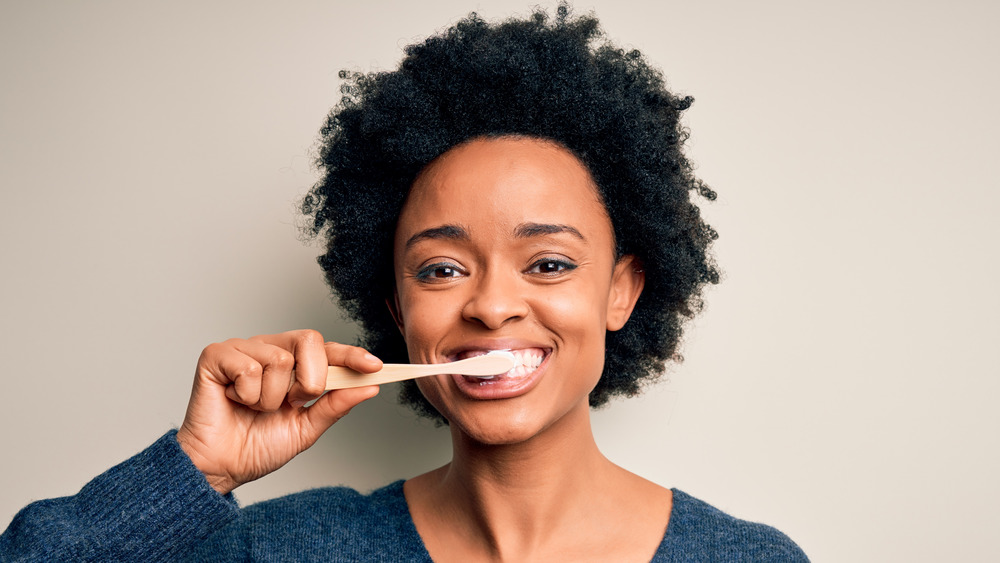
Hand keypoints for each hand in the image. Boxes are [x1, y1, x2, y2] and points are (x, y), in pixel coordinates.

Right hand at [175, 329, 380, 494]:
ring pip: (279, 360)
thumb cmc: (257, 446)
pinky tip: (235, 401)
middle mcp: (270, 349)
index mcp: (293, 365)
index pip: (328, 349)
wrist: (221, 467)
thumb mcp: (306, 429)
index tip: (375, 366)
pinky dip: (247, 395)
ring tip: (255, 407)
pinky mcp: (216, 355)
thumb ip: (336, 405)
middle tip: (292, 403)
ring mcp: (243, 349)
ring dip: (272, 398)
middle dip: (310, 379)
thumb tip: (370, 386)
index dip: (352, 355)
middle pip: (309, 339)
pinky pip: (248, 367)